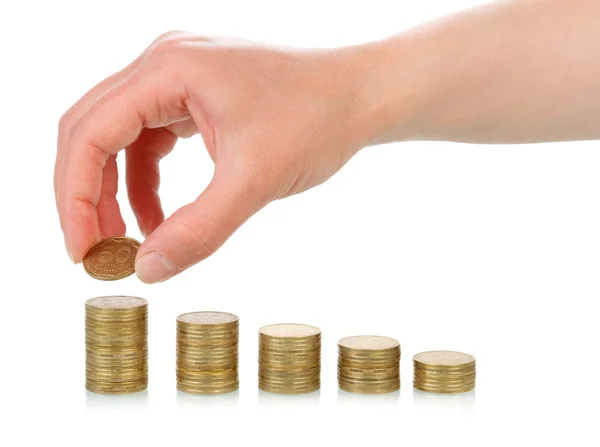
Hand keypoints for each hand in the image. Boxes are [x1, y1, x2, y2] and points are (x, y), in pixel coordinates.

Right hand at [55, 32, 366, 282]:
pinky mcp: (193, 95)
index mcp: (167, 69)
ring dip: (117, 192)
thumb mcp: (255, 181)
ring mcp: (177, 77)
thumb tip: (147, 271)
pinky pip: (150, 140)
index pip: (90, 133)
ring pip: (118, 139)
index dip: (75, 198)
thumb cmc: (318, 120)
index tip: (83, 251)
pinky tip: (158, 217)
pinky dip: (146, 181)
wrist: (360, 94)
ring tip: (131, 241)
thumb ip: (198, 230)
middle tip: (95, 251)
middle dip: (87, 196)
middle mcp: (163, 63)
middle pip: (92, 132)